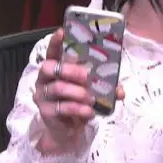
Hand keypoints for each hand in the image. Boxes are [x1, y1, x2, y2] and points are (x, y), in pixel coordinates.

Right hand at [33, 29, 123, 153]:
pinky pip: (62, 107)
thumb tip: (120, 90)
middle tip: (87, 76)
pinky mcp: (45, 112)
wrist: (68, 131)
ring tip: (91, 98)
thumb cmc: (78, 103)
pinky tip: (89, 112)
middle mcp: (45, 79)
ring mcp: (42, 95)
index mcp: (55, 69)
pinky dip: (78, 109)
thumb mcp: (93, 91)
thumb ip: (105, 87)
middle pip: (50, 67)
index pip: (52, 52)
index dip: (55, 42)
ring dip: (78, 92)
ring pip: (57, 88)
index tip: (62, 32)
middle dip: (70, 70)